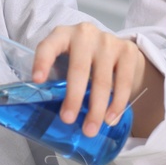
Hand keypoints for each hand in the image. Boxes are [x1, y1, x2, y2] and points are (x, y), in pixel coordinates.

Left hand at [32, 22, 145, 136]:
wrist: (118, 51)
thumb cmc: (83, 61)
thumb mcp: (66, 61)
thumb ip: (57, 78)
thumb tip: (48, 113)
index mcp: (62, 35)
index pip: (49, 46)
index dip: (42, 62)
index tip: (37, 81)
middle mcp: (85, 34)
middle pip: (79, 69)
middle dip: (74, 98)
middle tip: (67, 120)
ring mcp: (108, 41)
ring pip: (102, 80)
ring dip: (96, 108)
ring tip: (90, 130)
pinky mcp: (128, 51)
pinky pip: (123, 81)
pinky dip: (117, 104)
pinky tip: (110, 118)